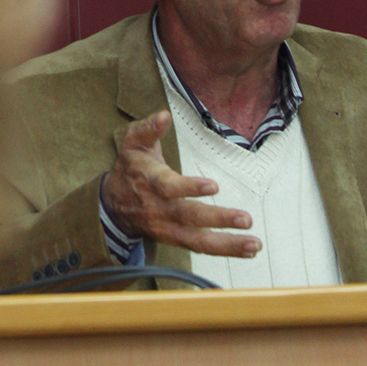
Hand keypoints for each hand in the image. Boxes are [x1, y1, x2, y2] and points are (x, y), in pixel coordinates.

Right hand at [102, 111, 260, 258]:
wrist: (112, 205)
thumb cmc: (130, 168)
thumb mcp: (132, 142)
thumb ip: (148, 128)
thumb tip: (163, 116)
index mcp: (150, 181)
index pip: (169, 187)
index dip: (189, 187)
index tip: (213, 186)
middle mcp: (160, 209)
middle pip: (189, 217)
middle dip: (218, 219)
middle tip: (245, 219)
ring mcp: (167, 228)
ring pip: (197, 240)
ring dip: (227, 244)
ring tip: (253, 243)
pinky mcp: (175, 238)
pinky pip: (200, 247)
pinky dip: (224, 249)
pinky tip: (248, 249)